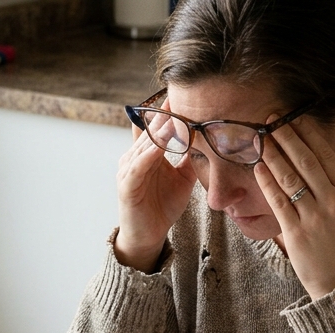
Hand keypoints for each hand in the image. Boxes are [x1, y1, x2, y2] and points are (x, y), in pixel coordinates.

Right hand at [115, 110, 196, 271]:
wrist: (148, 235)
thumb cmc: (162, 206)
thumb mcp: (183, 179)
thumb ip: (190, 160)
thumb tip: (207, 142)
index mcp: (147, 154)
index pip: (157, 127)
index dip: (169, 112)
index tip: (184, 96)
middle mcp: (134, 157)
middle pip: (150, 131)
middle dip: (165, 115)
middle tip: (179, 97)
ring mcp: (128, 170)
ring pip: (145, 145)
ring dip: (159, 131)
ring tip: (173, 117)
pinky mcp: (127, 185)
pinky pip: (138, 165)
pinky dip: (149, 154)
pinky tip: (159, 145)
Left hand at [254, 117, 334, 300]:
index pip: (326, 155)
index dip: (309, 134)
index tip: (294, 117)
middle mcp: (333, 201)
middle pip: (307, 161)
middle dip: (288, 137)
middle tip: (272, 119)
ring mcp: (314, 217)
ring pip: (290, 178)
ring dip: (274, 155)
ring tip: (261, 138)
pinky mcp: (296, 232)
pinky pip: (278, 201)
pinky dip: (268, 182)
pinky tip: (259, 168)